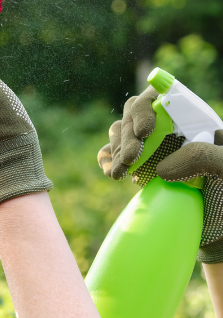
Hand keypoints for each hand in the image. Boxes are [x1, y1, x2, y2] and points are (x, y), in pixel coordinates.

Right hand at [98, 86, 222, 262]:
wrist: (221, 220)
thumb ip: (203, 156)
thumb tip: (162, 168)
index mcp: (191, 118)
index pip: (161, 96)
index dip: (146, 107)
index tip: (145, 131)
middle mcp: (166, 127)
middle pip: (133, 113)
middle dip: (127, 134)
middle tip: (130, 159)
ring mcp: (149, 145)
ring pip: (119, 131)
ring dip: (115, 150)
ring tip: (120, 173)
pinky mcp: (136, 165)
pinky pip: (111, 152)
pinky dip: (106, 159)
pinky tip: (111, 173)